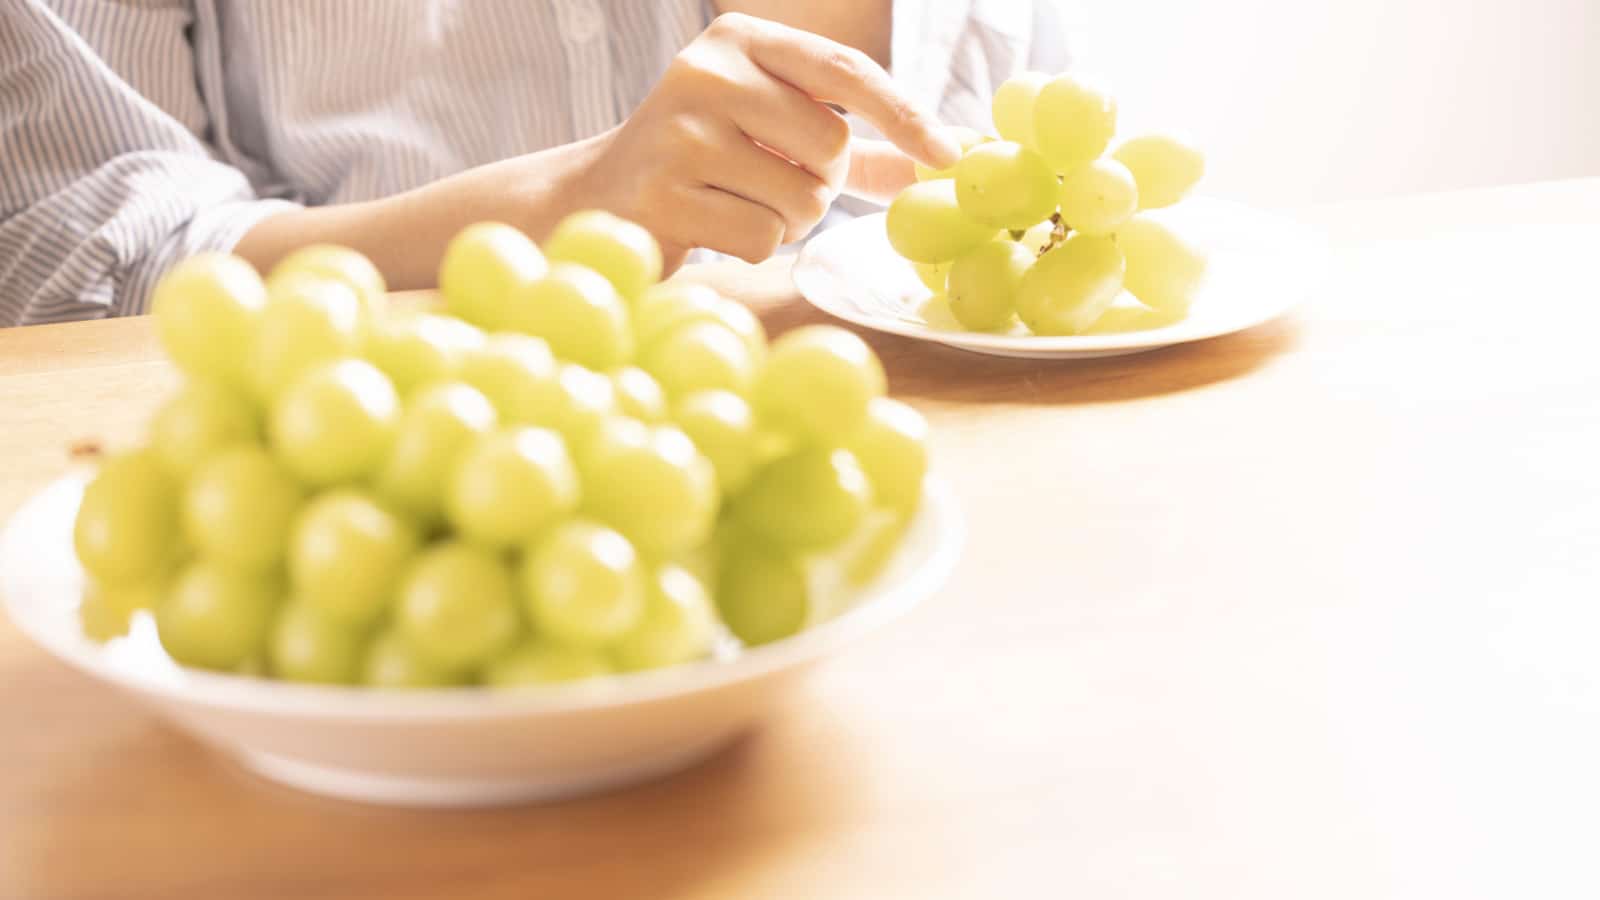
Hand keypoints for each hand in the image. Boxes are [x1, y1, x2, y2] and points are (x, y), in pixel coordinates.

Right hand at [574, 13, 959, 266]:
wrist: (604, 193)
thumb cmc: (710, 159)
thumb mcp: (779, 133)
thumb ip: (856, 147)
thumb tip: (942, 160)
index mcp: (742, 40)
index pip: (845, 70)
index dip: (903, 114)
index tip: (946, 155)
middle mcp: (708, 73)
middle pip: (829, 146)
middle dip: (820, 182)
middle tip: (773, 179)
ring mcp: (681, 132)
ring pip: (800, 199)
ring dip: (788, 220)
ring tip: (738, 201)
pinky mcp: (664, 194)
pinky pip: (763, 238)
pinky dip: (755, 245)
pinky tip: (713, 223)